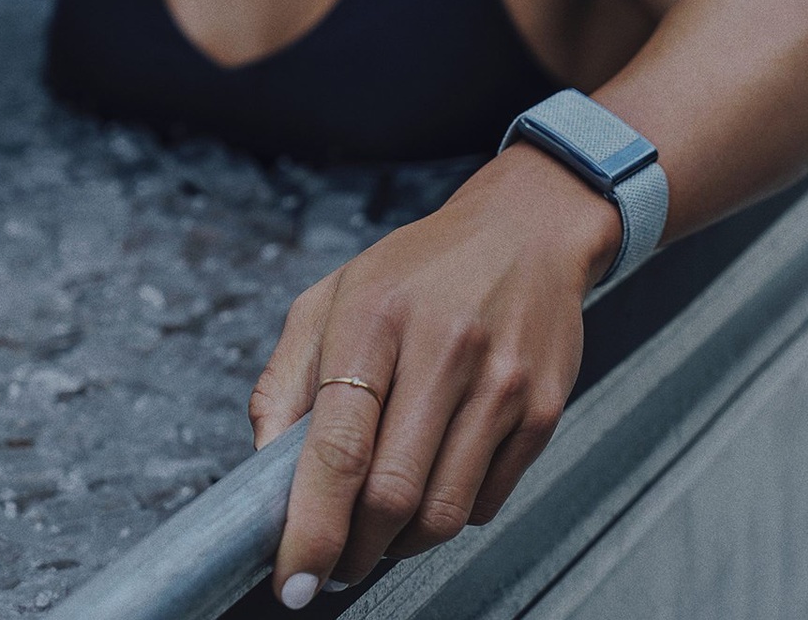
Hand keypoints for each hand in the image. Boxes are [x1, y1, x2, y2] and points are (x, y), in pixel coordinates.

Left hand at [248, 143, 620, 608]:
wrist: (527, 230)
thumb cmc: (420, 268)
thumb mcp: (332, 298)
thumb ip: (285, 381)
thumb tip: (265, 472)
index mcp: (376, 319)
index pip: (338, 447)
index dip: (311, 528)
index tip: (293, 577)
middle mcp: (445, 350)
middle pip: (392, 494)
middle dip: (353, 551)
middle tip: (333, 563)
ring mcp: (503, 383)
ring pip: (444, 512)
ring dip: (400, 544)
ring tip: (381, 531)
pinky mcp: (543, 408)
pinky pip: (487, 500)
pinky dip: (451, 514)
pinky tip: (434, 483)